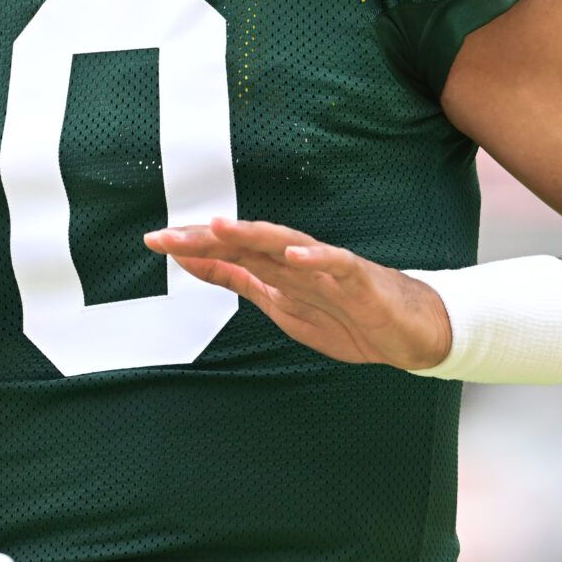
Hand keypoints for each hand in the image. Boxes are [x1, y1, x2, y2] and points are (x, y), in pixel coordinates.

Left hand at [144, 217, 452, 370]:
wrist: (408, 333)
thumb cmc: (344, 314)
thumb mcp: (280, 305)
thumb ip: (240, 281)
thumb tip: (194, 264)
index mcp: (277, 269)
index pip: (229, 253)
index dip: (193, 247)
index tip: (154, 241)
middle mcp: (297, 260)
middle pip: (247, 244)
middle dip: (206, 239)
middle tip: (166, 236)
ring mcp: (327, 268)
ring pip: (285, 244)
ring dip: (252, 235)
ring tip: (220, 228)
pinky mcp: (359, 279)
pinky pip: (337, 263)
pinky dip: (316, 257)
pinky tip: (294, 253)